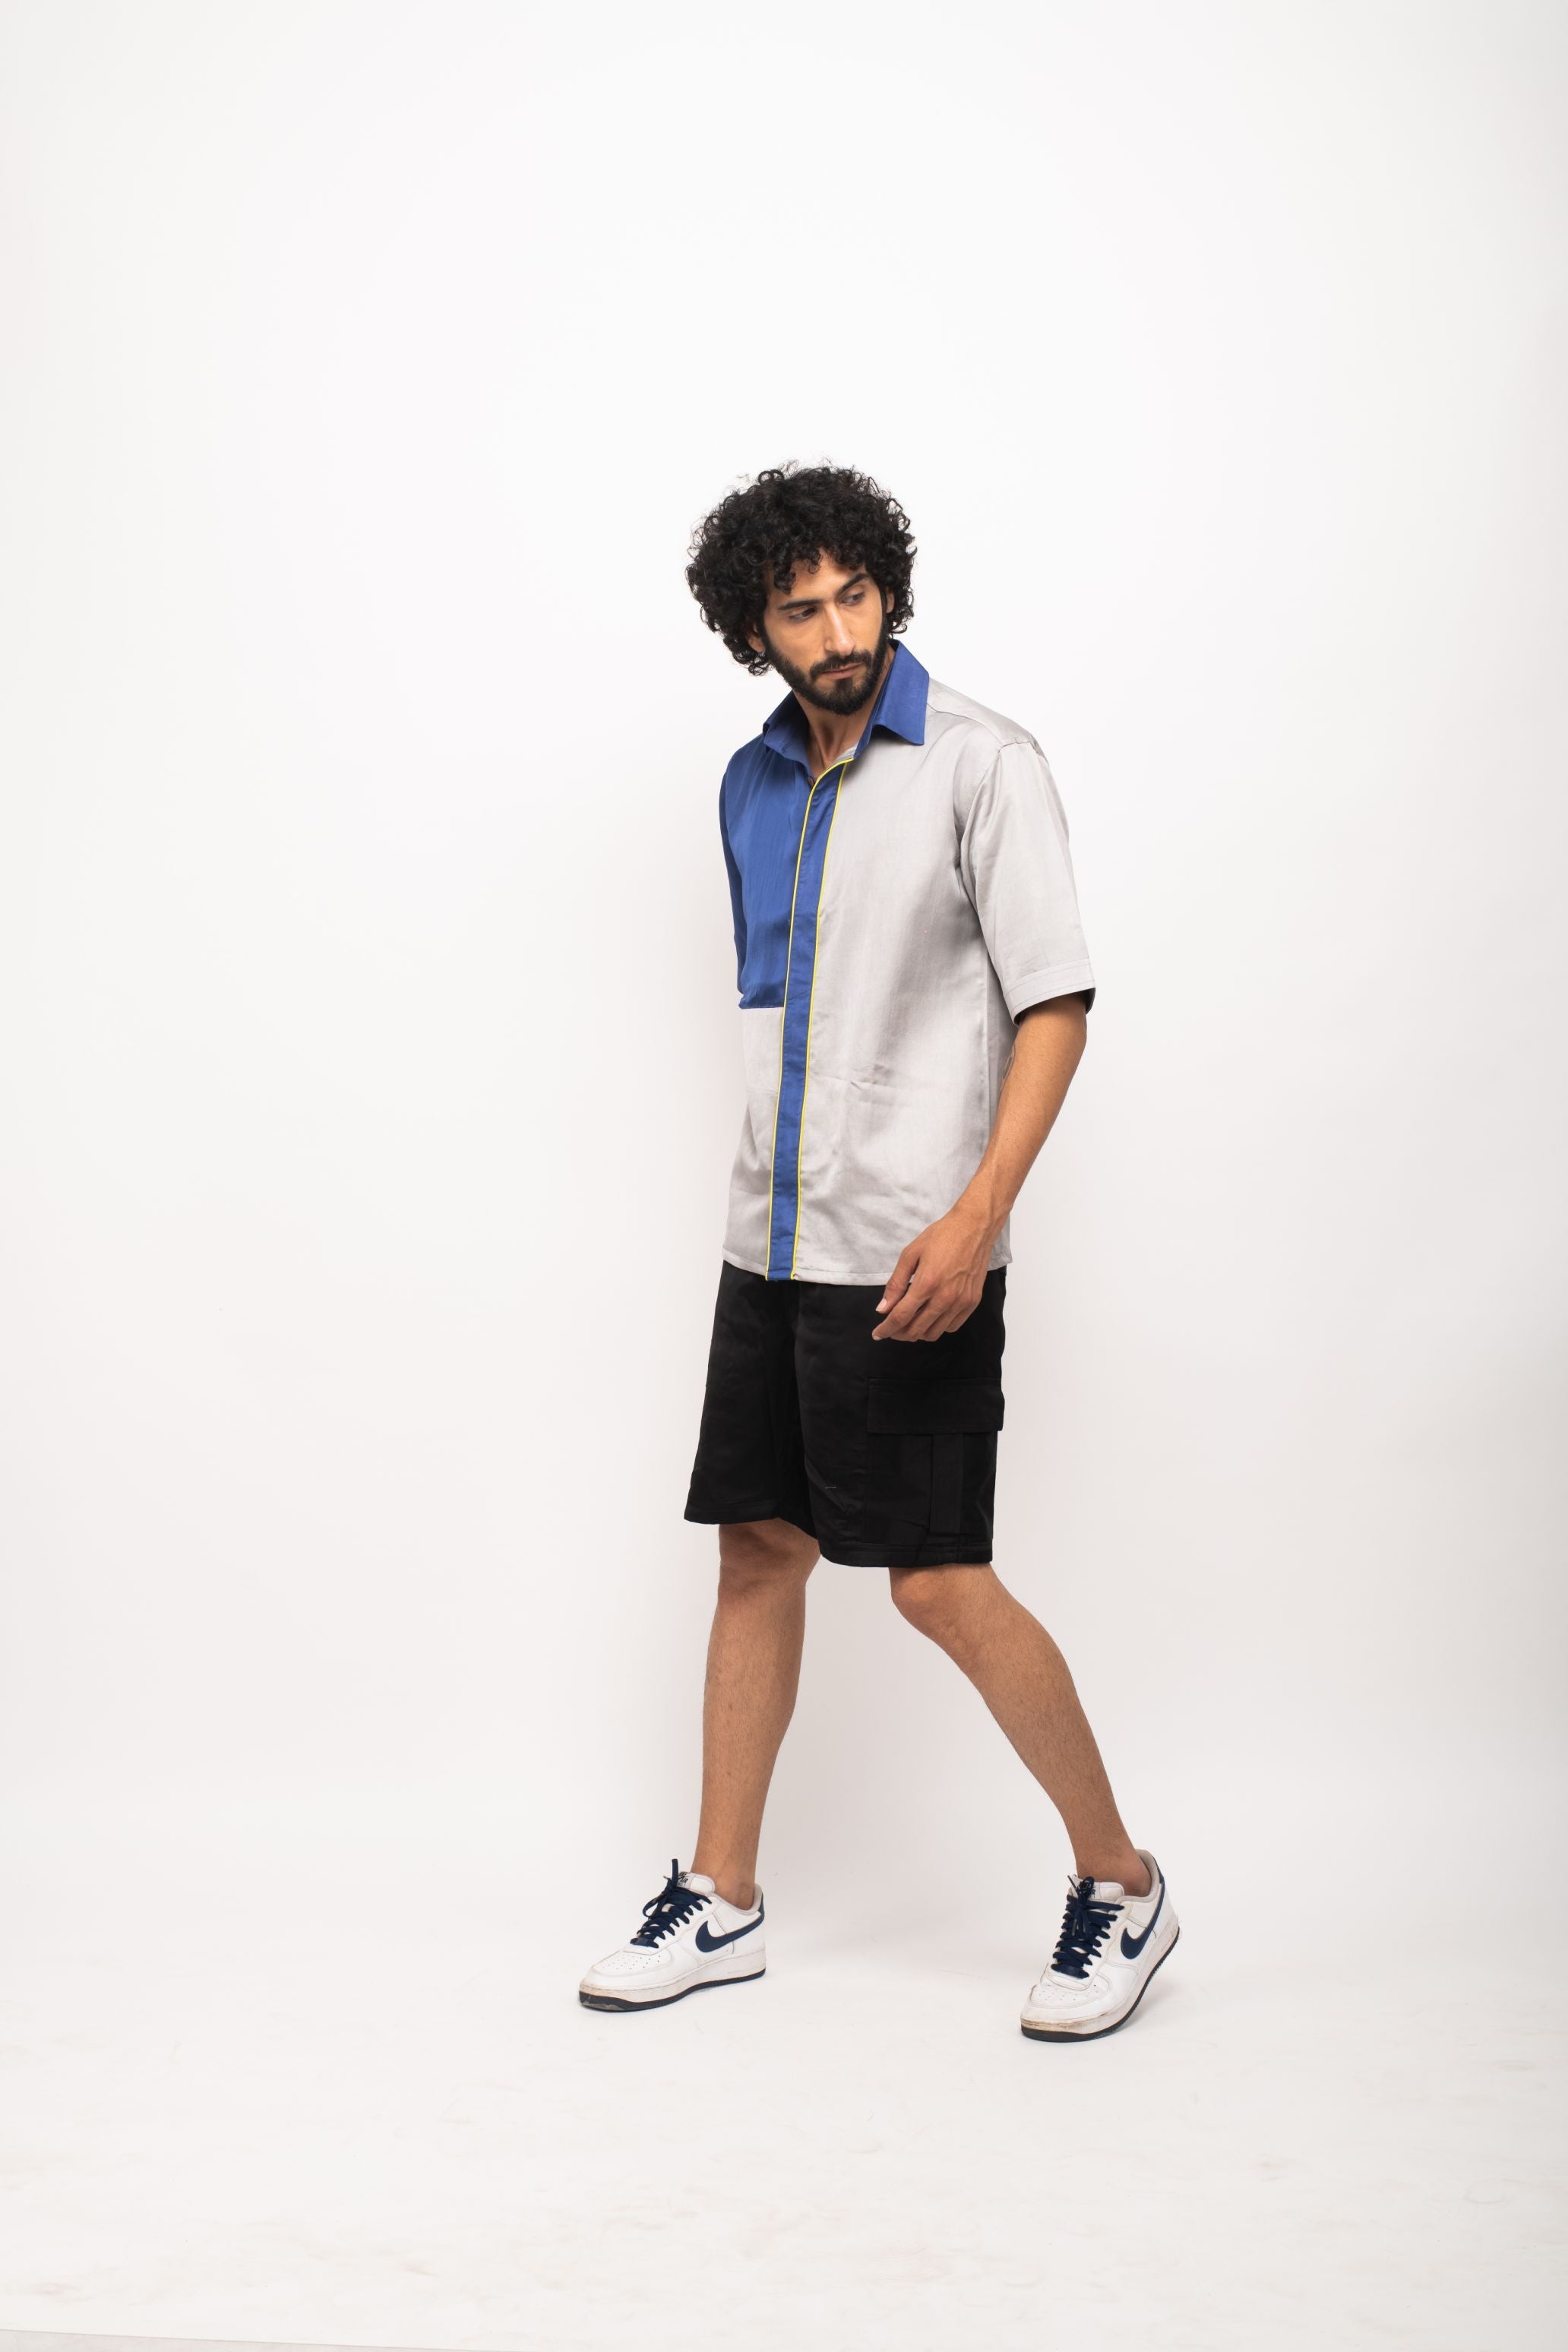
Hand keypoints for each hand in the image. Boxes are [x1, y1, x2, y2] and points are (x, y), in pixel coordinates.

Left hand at [872, 1208, 994, 1341]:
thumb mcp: (910, 1254)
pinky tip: (930, 1317)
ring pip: (934, 1333)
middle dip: (899, 1333)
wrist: (974, 1227)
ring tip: (909, 1324)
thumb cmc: (941, 1236)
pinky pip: (952, 1327)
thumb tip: (882, 1309)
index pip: (901, 1317)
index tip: (877, 1334)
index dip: (886, 1329)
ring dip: (918, 1333)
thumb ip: (896, 1284)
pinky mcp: (972, 1302)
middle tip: (891, 1329)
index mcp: (927, 1283)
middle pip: (916, 1330)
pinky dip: (937, 1327)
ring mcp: (961, 1302)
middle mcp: (945, 1297)